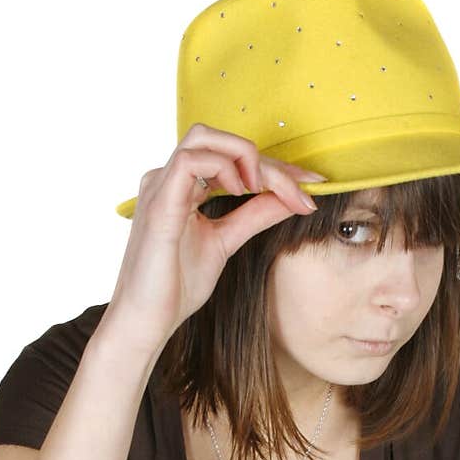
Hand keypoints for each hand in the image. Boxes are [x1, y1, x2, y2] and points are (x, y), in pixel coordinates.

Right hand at [102, 121, 325, 364]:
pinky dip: (223, 169)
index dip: (275, 167)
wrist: (147, 320)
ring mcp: (160, 187)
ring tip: (263, 191)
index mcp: (180, 187)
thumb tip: (290, 198)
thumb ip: (253, 216)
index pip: (230, 158)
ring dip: (245, 157)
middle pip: (220, 139)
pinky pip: (190, 162)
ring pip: (204, 138)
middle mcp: (167, 179)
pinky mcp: (159, 204)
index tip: (311, 184)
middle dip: (266, 160)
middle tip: (299, 190)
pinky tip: (239, 191)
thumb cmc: (175, 287)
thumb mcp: (225, 243)